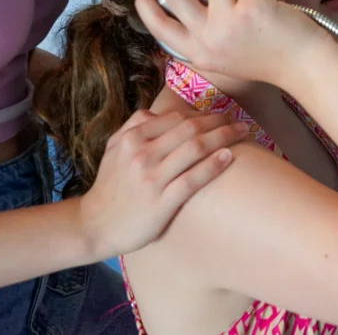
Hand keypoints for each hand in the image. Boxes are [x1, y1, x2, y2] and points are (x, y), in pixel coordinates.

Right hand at [78, 108, 248, 257]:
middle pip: (190, 129)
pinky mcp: (161, 202)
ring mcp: (152, 178)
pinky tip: (228, 156)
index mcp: (132, 138)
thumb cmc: (110, 185)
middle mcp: (142, 154)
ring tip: (243, 133)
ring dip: (224, 137)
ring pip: (195, 149)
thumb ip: (135, 126)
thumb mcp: (114, 148)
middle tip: (240, 121)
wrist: (94, 225)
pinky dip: (213, 165)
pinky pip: (192, 179)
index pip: (176, 118)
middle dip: (219, 121)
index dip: (203, 114)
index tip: (220, 115)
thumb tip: (161, 112)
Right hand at [133, 0, 326, 84]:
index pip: (157, 26)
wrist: (307, 66)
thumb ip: (202, 30)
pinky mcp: (252, 8)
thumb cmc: (269, 55)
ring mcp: (228, 24)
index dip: (146, 2)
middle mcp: (207, 41)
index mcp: (198, 54)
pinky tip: (276, 0)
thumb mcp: (225, 54)